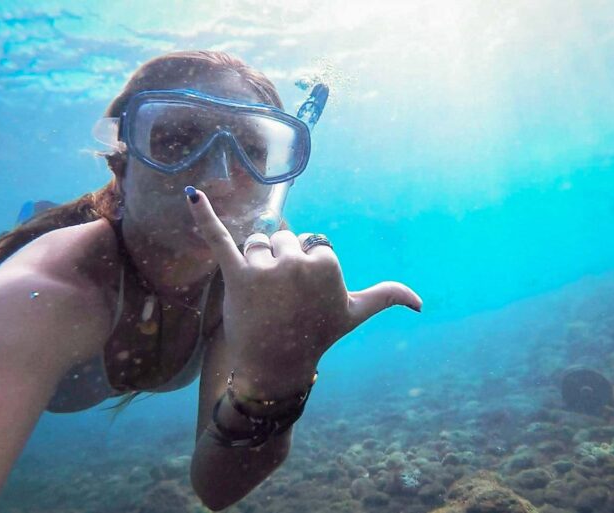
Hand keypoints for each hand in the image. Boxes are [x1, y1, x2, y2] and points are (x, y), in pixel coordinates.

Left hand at [185, 187, 421, 396]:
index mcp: (326, 263)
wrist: (277, 365)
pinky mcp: (235, 275)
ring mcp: (265, 269)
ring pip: (257, 242)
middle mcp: (296, 262)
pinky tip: (192, 195)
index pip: (310, 246)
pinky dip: (204, 216)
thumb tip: (421, 303)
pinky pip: (218, 239)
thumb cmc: (319, 335)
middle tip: (281, 300)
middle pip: (284, 241)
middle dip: (281, 265)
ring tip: (262, 296)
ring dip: (257, 263)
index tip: (305, 298)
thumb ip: (387, 297)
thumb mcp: (355, 314)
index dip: (306, 271)